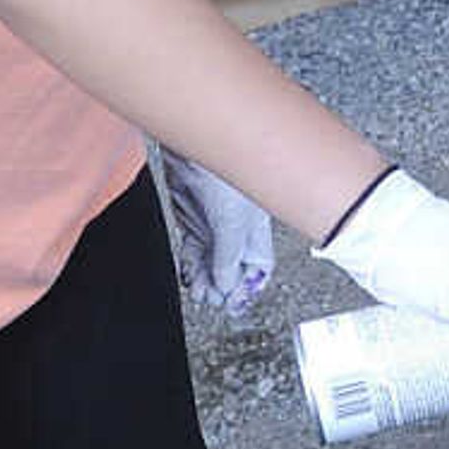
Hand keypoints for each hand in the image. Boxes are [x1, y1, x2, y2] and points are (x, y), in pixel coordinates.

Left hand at [156, 149, 274, 313]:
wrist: (192, 145)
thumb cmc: (223, 170)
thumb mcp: (231, 224)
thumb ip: (227, 257)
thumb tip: (225, 284)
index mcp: (257, 229)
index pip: (258, 267)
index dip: (248, 286)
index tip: (234, 303)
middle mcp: (238, 227)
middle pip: (232, 266)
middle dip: (222, 285)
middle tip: (212, 299)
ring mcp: (214, 221)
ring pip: (210, 259)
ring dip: (203, 277)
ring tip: (198, 291)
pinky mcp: (192, 216)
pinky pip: (193, 248)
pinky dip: (191, 264)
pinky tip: (189, 274)